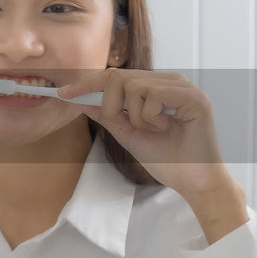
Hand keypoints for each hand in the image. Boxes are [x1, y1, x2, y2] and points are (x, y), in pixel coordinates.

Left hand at [57, 69, 243, 208]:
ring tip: (155, 129)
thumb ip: (108, 115)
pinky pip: (154, 95)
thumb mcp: (128, 134)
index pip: (115, 76)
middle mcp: (169, 80)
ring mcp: (182, 86)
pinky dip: (151, 117)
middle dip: (111, 104)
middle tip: (128, 125)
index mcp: (155, 86)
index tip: (62, 94)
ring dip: (135, 116)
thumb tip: (81, 100)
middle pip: (119, 76)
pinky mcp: (193, 96)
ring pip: (134, 85)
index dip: (87, 83)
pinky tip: (167, 127)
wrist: (192, 182)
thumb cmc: (166, 159)